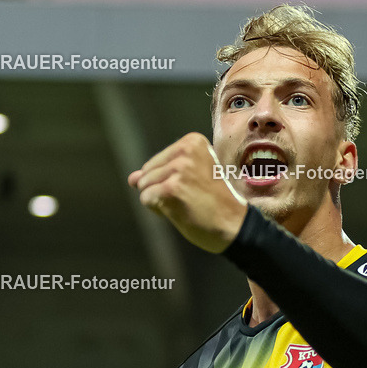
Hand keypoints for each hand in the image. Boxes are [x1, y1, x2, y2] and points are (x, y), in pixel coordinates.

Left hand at [128, 132, 247, 252]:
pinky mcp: (172, 188)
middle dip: (161, 190)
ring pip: (144, 186)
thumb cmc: (214, 204)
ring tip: (186, 204)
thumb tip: (131, 179)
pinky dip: (158, 210)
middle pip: (147, 173)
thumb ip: (159, 175)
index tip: (193, 187)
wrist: (235, 225)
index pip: (156, 162)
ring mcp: (179, 169)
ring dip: (160, 201)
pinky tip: (180, 211)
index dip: (167, 181)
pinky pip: (146, 199)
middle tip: (190, 198)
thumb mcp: (189, 180)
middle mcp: (185, 150)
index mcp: (192, 142)